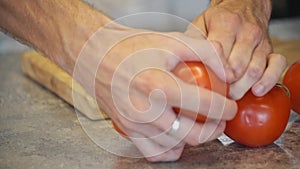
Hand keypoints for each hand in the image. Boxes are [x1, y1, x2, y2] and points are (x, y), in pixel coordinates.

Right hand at [73, 24, 236, 161]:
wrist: (96, 56)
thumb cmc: (132, 47)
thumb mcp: (171, 40)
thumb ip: (205, 51)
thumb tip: (226, 71)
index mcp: (158, 85)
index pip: (204, 105)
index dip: (225, 109)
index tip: (230, 108)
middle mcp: (146, 110)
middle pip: (193, 134)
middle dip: (215, 130)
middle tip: (219, 121)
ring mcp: (135, 124)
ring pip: (175, 146)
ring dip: (194, 140)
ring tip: (199, 126)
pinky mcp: (127, 130)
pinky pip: (153, 153)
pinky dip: (171, 150)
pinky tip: (177, 138)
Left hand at [186, 0, 286, 98]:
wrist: (243, 6)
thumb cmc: (220, 19)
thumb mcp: (200, 23)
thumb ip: (192, 42)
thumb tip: (181, 62)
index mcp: (227, 24)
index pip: (220, 53)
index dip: (214, 73)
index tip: (208, 84)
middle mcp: (247, 32)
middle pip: (238, 66)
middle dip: (227, 85)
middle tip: (218, 93)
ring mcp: (261, 42)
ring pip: (255, 70)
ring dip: (243, 88)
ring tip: (231, 95)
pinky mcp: (271, 50)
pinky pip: (277, 66)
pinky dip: (269, 81)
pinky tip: (257, 91)